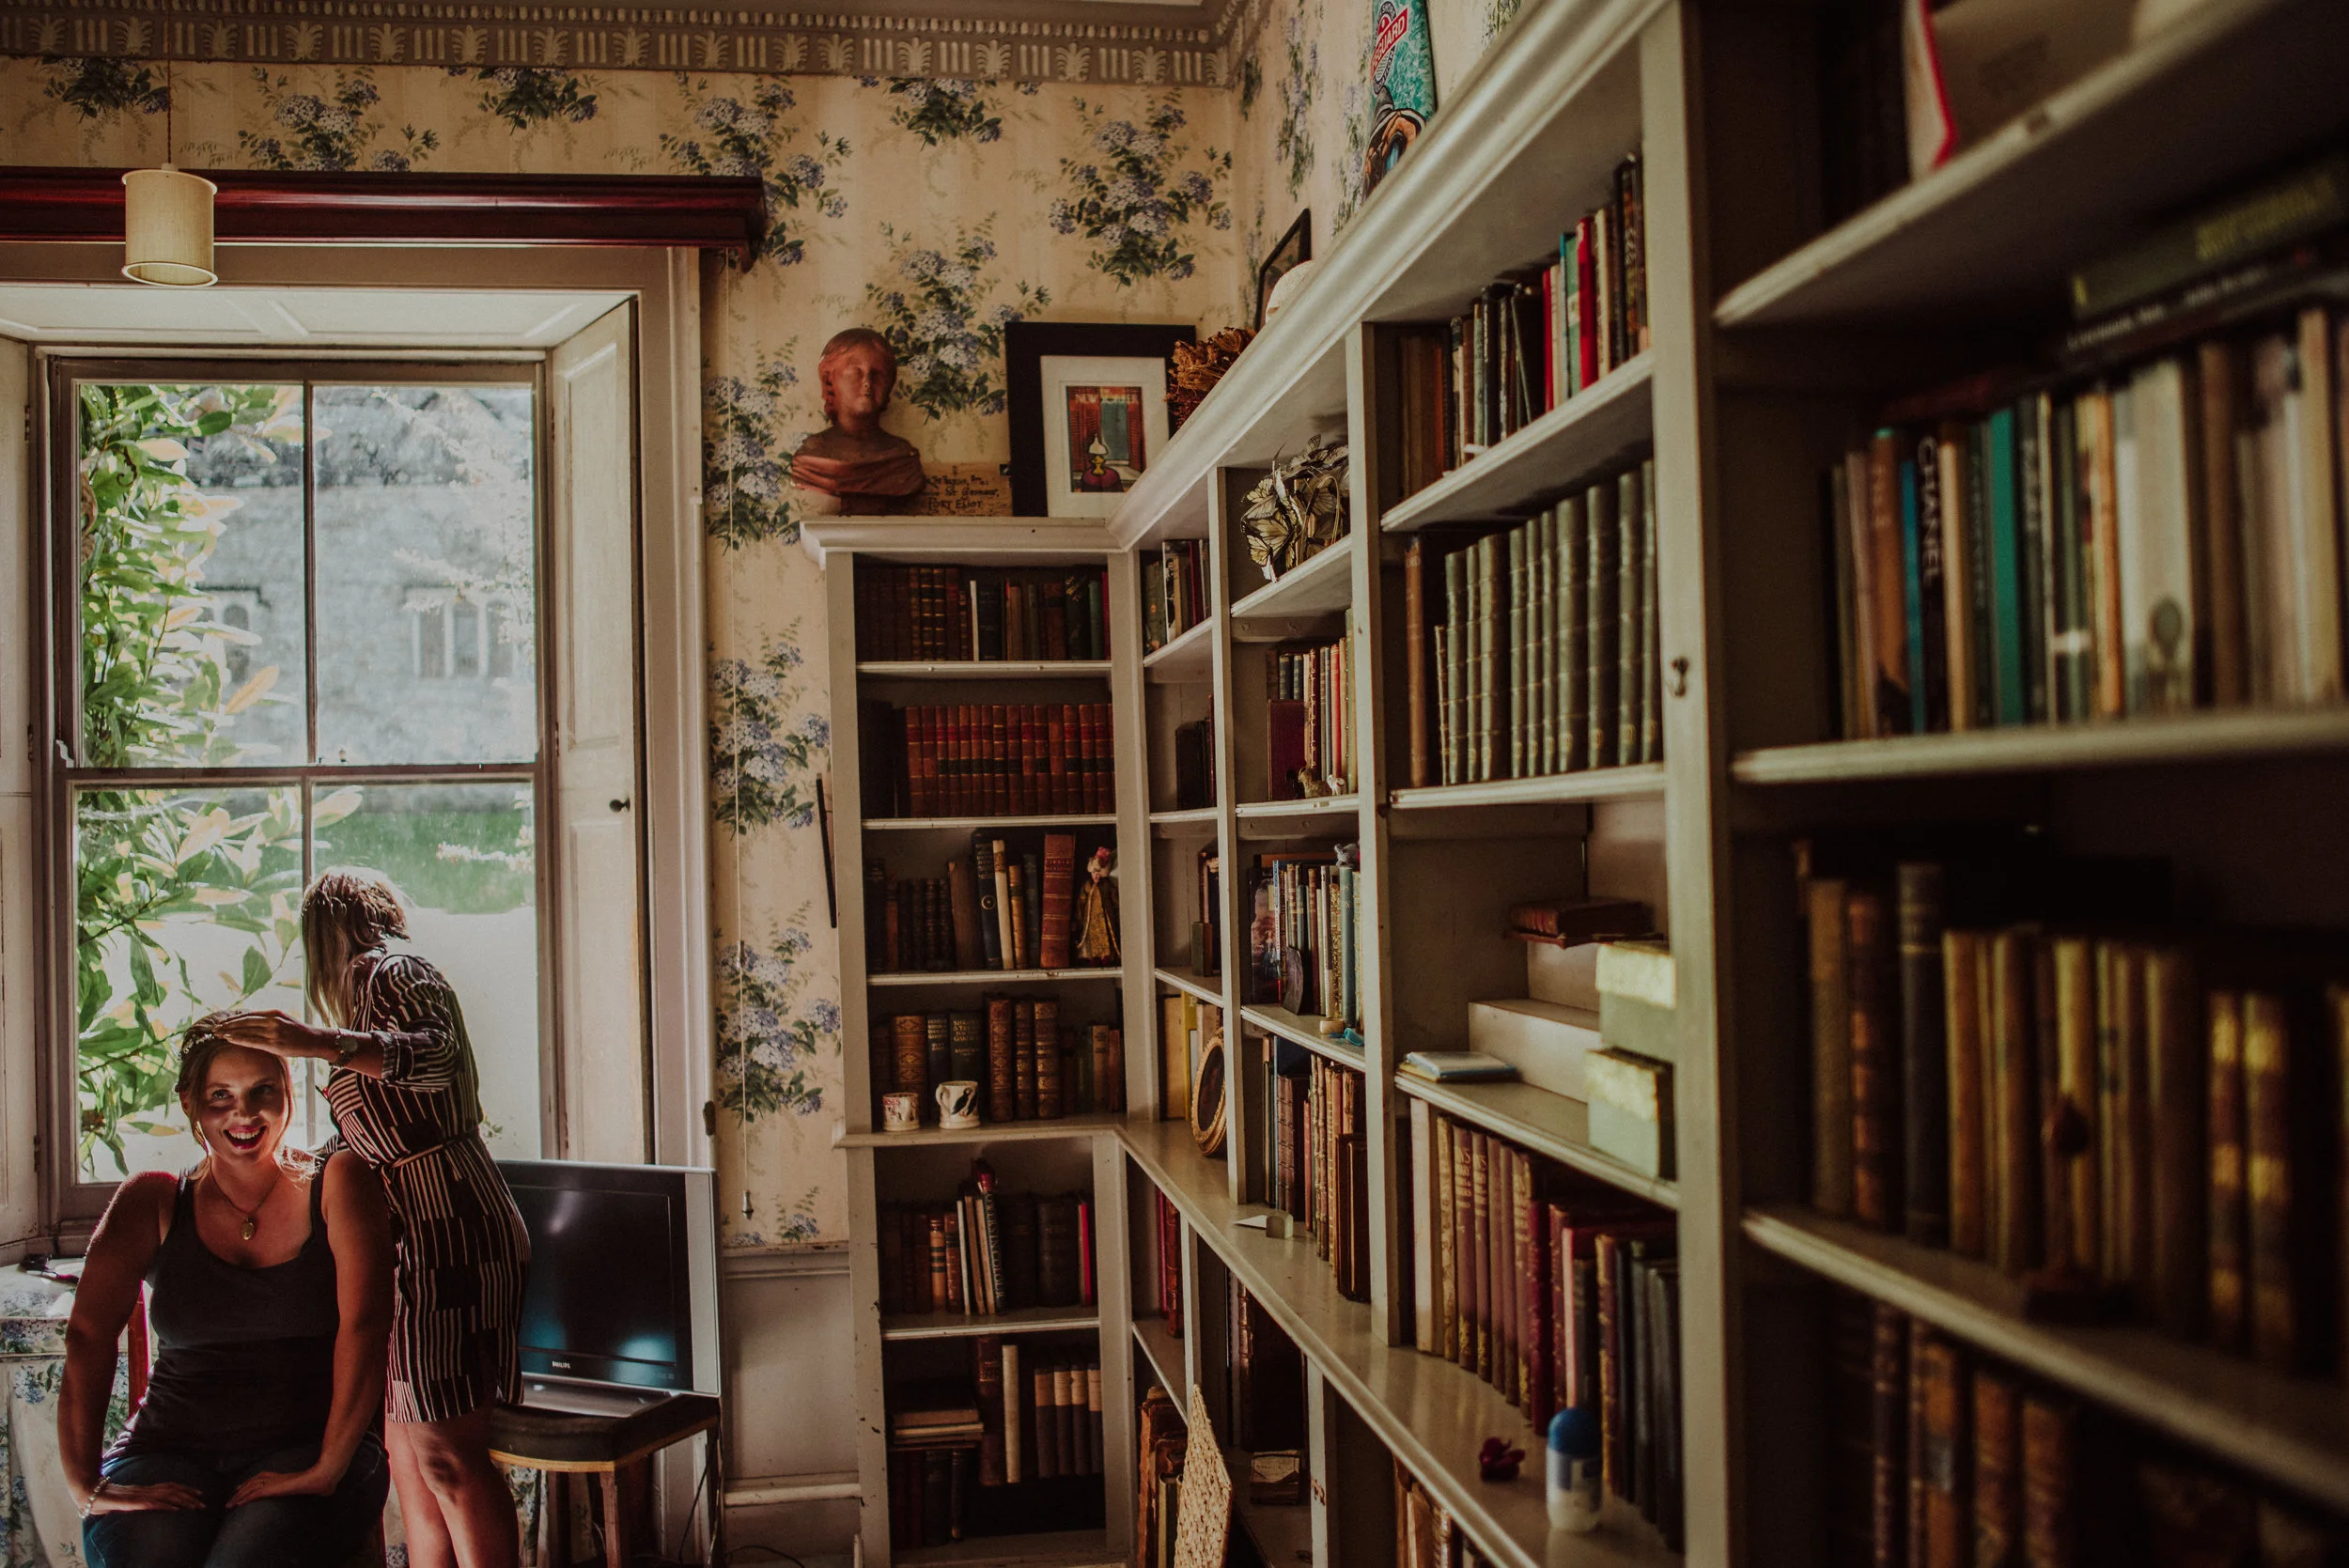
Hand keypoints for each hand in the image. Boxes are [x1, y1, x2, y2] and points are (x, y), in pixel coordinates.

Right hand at [83, 1479, 205, 1513]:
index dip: (185, 1489)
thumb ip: (135, 1503)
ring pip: (165, 1496)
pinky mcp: (130, 1503)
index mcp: (144, 1489)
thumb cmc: (104, 1499)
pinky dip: (164, 1505)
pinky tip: (174, 1509)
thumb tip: (145, 1506)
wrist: (87, 1494)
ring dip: (182, 1501)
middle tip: (204, 1502)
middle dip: (189, 1496)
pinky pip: (150, 1503)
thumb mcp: (124, 1503)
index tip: (199, 1493)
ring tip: (195, 1506)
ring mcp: (138, 1495)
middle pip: (172, 1490)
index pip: (169, 1487)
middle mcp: (144, 1490)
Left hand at [210, 1011, 335, 1061]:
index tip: (223, 1023)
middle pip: (244, 1021)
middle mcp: (272, 1020)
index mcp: (274, 1013)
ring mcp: (273, 1032)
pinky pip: (252, 1041)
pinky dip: (239, 1039)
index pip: (248, 1015)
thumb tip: (252, 1025)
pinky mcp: (274, 1043)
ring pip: (246, 1030)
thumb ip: (269, 1021)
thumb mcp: (284, 1021)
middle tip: (214, 1029)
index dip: (234, 1019)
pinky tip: (229, 1039)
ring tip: (217, 1034)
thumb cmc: (299, 1033)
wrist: (316, 1040)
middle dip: (227, 1025)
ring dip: (229, 1032)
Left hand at [228, 1467, 338, 1506]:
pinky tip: (238, 1504)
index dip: (253, 1481)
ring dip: (238, 1496)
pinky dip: (244, 1498)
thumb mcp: (317, 1486)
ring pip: (251, 1488)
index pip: (264, 1476)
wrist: (321, 1479)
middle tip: (232, 1496)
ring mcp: (274, 1482)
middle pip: (254, 1481)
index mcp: (285, 1476)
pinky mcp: (273, 1489)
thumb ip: (317, 1487)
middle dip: (242, 1489)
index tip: (244, 1485)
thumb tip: (329, 1490)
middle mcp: (277, 1478)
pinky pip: (254, 1494)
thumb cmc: (322, 1483)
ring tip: (230, 1504)